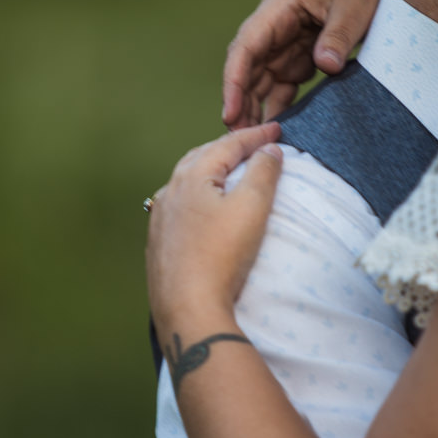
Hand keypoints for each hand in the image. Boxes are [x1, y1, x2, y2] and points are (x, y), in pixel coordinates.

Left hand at [146, 122, 283, 334]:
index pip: (227, 145)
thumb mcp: (251, 208)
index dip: (255, 135)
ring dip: (210, 168)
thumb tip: (268, 150)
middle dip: (229, 147)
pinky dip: (198, 193)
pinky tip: (203, 204)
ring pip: (186, 180)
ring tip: (230, 168)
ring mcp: (160, 218)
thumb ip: (262, 172)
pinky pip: (180, 204)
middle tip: (255, 143)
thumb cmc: (221, 256)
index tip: (278, 129)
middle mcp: (169, 192)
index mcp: (190, 177)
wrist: (188, 308)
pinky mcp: (159, 242)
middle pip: (202, 157)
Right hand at [221, 0, 400, 128]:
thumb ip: (339, 35)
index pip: (246, 47)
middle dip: (241, 103)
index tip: (230, 112)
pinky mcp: (302, 52)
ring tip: (255, 142)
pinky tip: (280, 129)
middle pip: (248, 68)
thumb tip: (326, 67)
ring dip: (256, 107)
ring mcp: (287, 40)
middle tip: (239, 140)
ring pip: (262, 79)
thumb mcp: (355, 5)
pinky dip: (279, 104)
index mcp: (279, 8)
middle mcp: (276, 26)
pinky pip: (284, 82)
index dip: (234, 81)